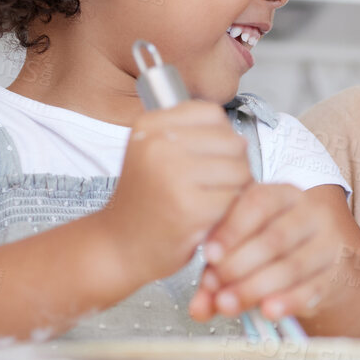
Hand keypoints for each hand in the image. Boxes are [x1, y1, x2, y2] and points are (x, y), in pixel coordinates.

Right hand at [105, 102, 252, 284]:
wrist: (119, 247)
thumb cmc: (144, 203)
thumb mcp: (154, 153)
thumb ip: (190, 135)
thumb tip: (238, 137)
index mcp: (150, 125)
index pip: (212, 113)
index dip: (220, 138)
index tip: (206, 158)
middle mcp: (160, 144)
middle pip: (232, 142)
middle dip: (233, 166)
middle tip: (212, 186)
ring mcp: (175, 174)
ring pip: (240, 170)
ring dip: (235, 190)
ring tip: (210, 201)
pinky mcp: (191, 206)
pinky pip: (236, 198)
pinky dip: (229, 212)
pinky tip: (208, 218)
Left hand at [188, 182, 346, 322]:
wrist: (325, 263)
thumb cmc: (273, 251)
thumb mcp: (243, 251)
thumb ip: (217, 275)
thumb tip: (198, 308)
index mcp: (282, 194)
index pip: (258, 202)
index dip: (232, 229)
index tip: (208, 255)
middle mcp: (310, 212)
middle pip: (274, 238)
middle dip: (239, 266)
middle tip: (214, 287)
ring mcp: (330, 241)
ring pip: (292, 266)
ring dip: (256, 288)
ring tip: (228, 304)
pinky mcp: (339, 272)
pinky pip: (313, 288)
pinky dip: (288, 302)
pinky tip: (267, 311)